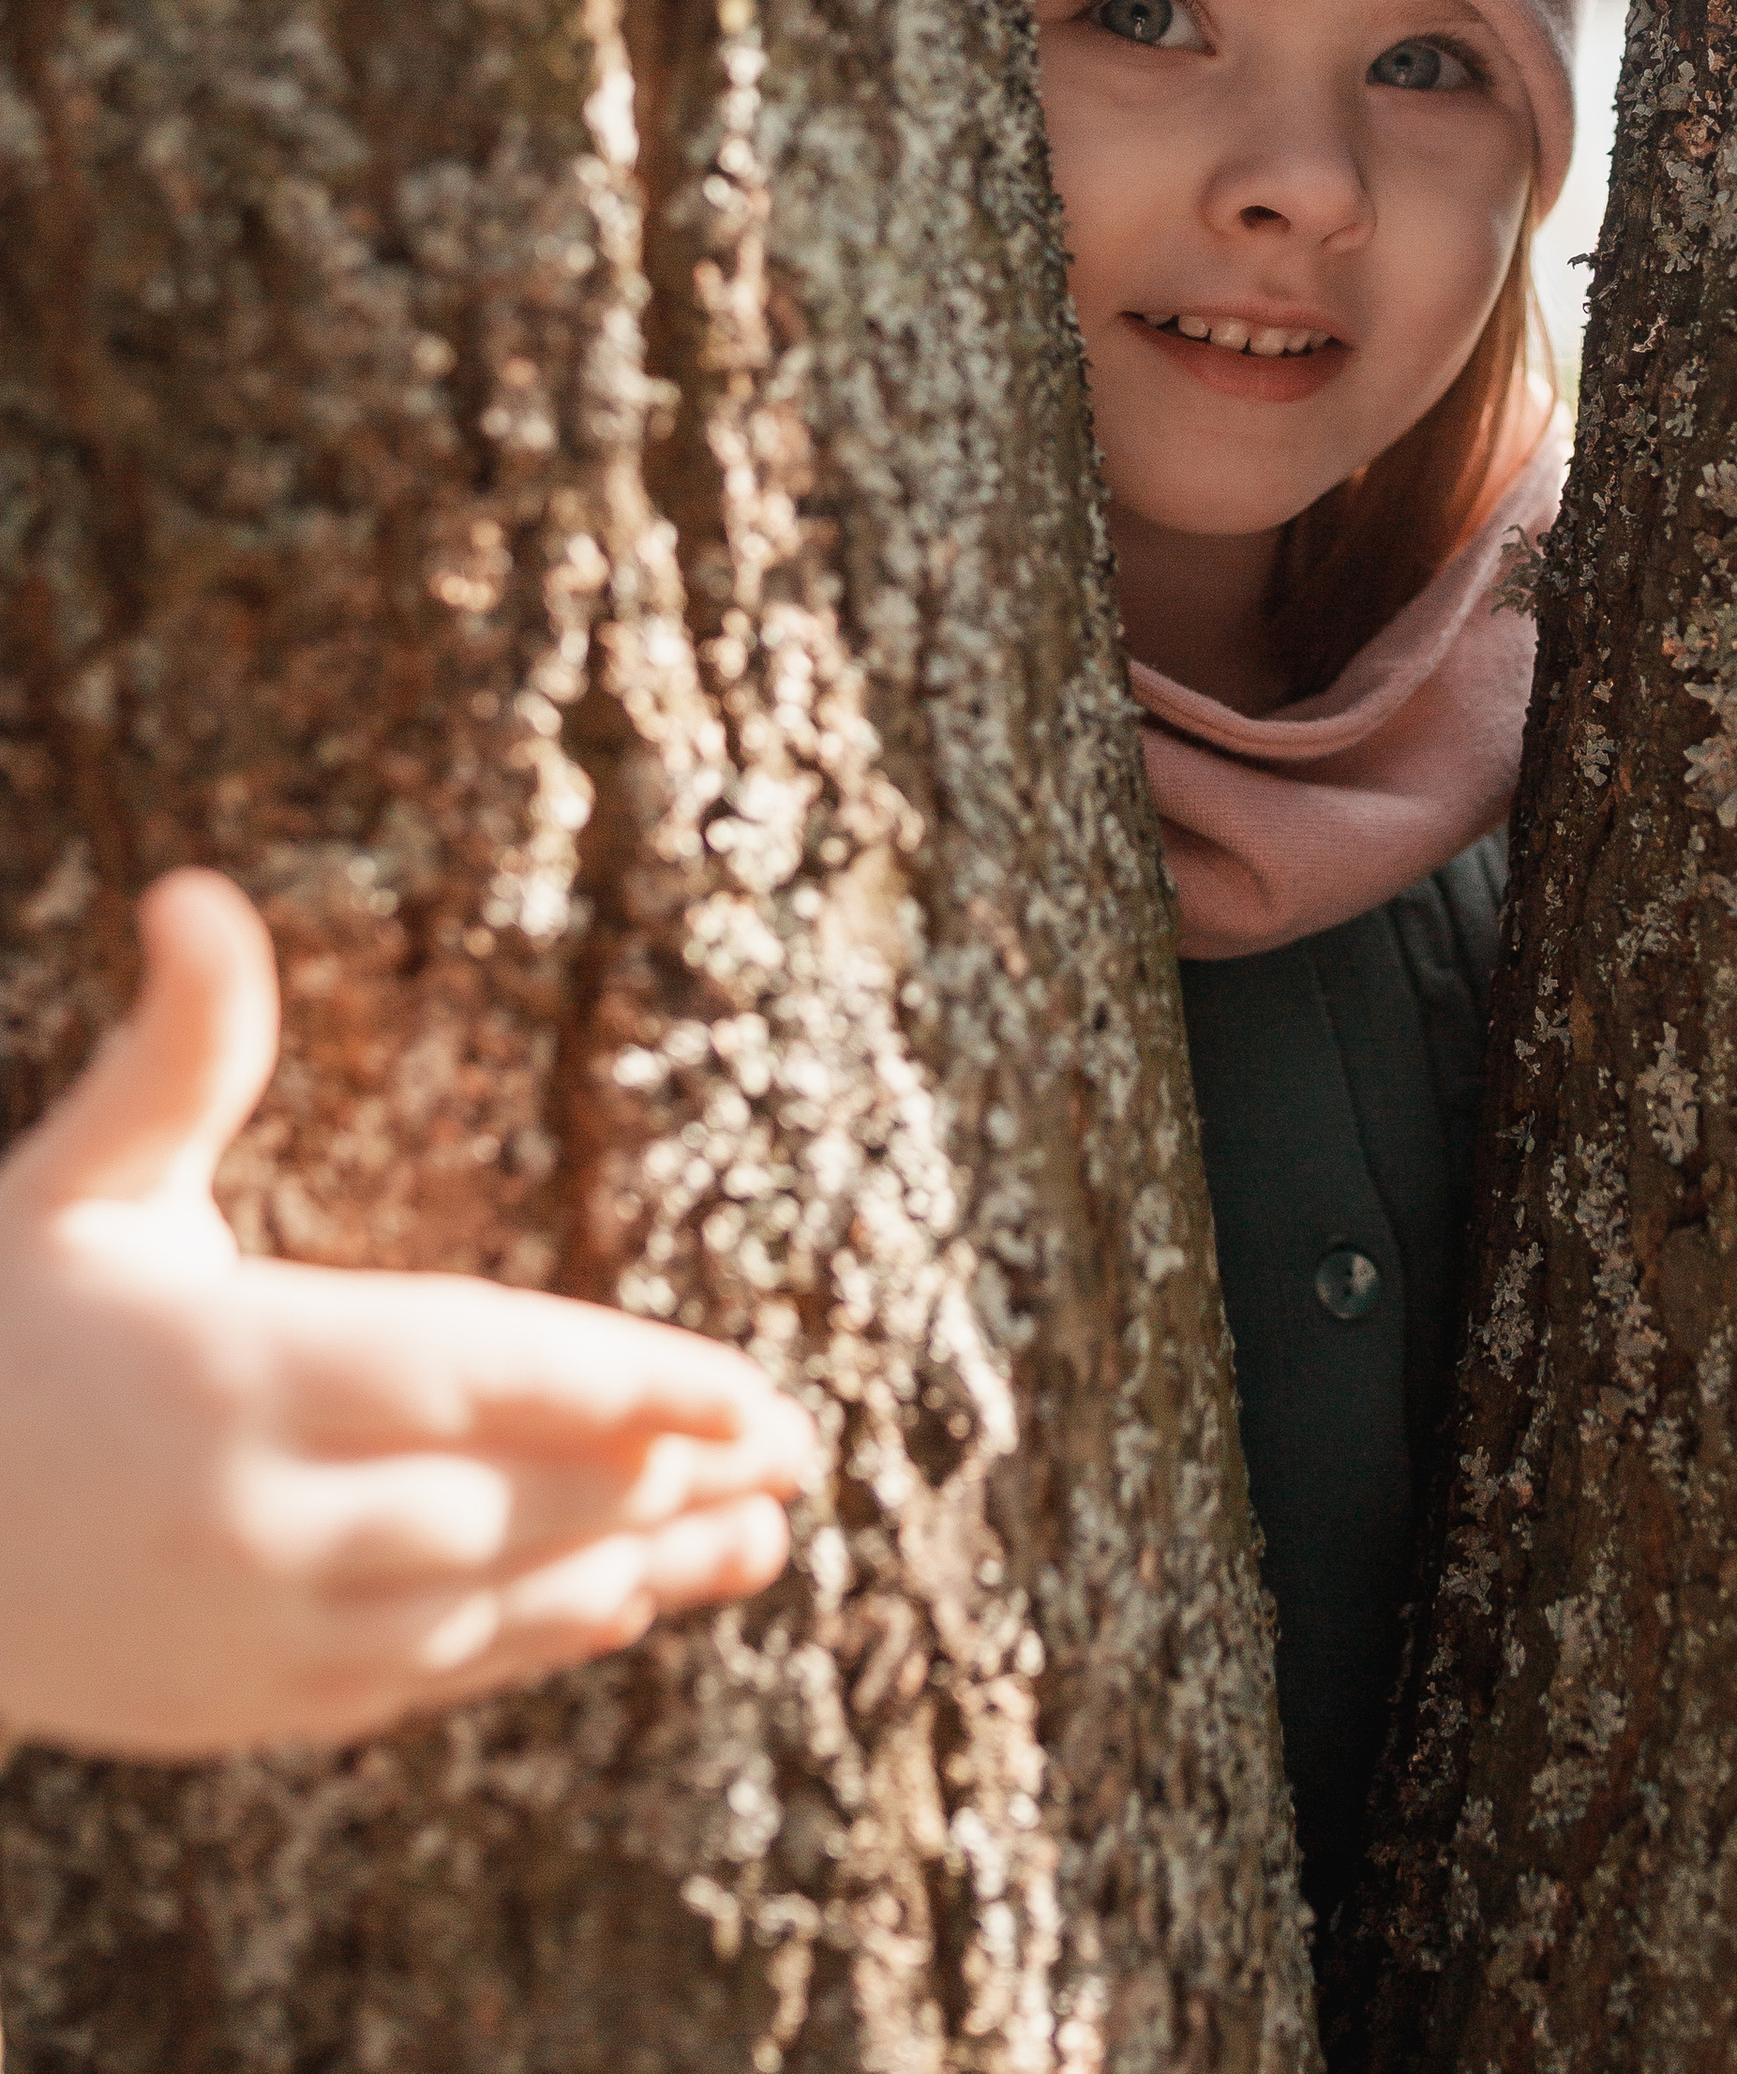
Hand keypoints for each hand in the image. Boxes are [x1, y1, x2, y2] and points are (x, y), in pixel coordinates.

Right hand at [0, 871, 824, 1759]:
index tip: (753, 1394)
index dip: (635, 1389)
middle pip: (510, 1502)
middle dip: (665, 1485)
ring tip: (754, 1539)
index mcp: (237, 1368)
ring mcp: (248, 1629)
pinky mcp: (235, 1708)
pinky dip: (527, 1647)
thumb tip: (195, 893)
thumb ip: (175, 1055)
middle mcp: (257, 1513)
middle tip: (796, 1461)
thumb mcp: (76, 1182)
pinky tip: (619, 1608)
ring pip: (481, 1606)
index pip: (483, 1380)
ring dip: (629, 1575)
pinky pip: (417, 1681)